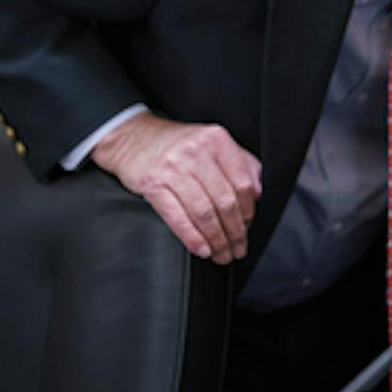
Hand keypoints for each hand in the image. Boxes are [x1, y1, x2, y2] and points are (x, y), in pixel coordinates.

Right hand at [91, 113, 261, 263]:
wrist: (134, 138)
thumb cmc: (178, 145)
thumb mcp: (212, 144)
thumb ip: (241, 163)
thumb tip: (258, 194)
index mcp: (217, 140)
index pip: (242, 183)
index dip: (248, 210)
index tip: (248, 225)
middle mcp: (196, 152)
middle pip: (225, 201)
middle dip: (235, 232)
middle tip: (238, 248)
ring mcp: (173, 168)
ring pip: (204, 213)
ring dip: (216, 240)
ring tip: (222, 254)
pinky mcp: (153, 184)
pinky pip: (178, 217)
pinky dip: (192, 238)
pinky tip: (202, 249)